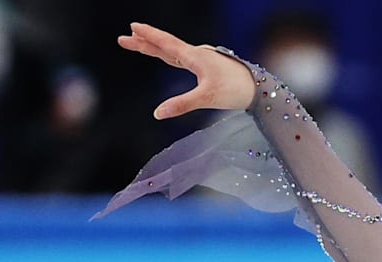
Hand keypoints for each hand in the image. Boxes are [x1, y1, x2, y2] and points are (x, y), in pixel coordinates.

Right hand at [115, 21, 257, 118]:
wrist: (258, 88)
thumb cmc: (235, 90)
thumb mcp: (206, 98)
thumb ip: (181, 104)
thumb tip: (157, 113)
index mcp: (194, 56)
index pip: (166, 43)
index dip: (148, 36)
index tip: (132, 28)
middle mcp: (196, 54)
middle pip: (165, 46)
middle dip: (144, 42)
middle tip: (123, 37)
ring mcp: (201, 60)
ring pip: (172, 51)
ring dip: (155, 47)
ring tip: (137, 43)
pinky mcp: (206, 67)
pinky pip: (181, 58)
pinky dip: (169, 55)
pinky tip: (167, 55)